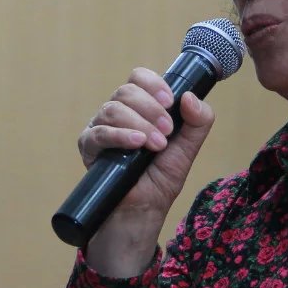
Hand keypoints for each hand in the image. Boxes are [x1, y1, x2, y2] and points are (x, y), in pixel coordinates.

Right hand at [78, 69, 215, 276]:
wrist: (143, 209)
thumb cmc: (161, 178)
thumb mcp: (188, 147)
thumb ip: (198, 121)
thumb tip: (189, 96)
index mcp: (139, 107)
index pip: (138, 78)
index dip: (154, 84)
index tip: (170, 101)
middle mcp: (117, 113)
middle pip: (126, 91)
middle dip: (151, 108)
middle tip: (167, 132)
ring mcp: (100, 128)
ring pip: (112, 109)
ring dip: (139, 123)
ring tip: (156, 145)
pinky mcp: (89, 147)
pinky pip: (98, 132)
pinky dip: (120, 135)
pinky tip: (137, 144)